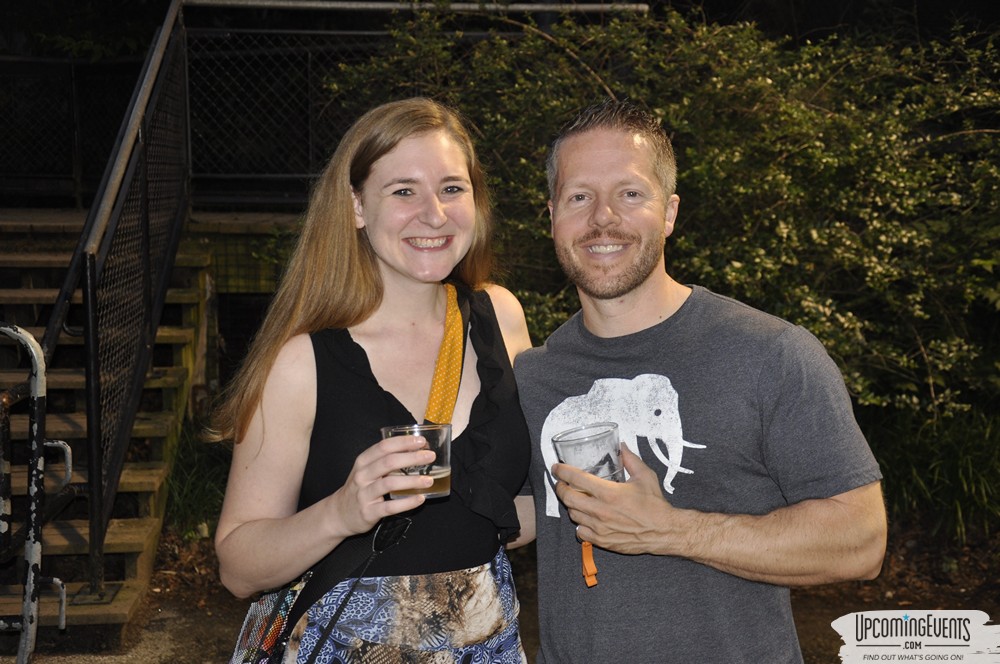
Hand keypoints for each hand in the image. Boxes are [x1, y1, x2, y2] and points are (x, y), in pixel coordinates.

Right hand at [329, 435, 435, 536]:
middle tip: (430, 456)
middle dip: (411, 457)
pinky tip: (420, 499)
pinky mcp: (368, 512)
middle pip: (388, 462)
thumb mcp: (366, 470)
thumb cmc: (360, 488)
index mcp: (363, 462)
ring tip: (429, 480)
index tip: (422, 441)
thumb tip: (415, 450)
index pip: (383, 446)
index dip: (403, 442)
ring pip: (390, 484)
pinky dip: (407, 503)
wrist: (339, 514)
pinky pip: (390, 507)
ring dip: (412, 480)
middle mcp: (362, 476)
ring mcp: (364, 494)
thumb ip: (384, 460)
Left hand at [553, 445, 677, 554]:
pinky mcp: (602, 541)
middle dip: (561, 488)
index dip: (562, 471)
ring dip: (571, 505)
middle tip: (562, 483)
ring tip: (575, 499)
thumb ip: (630, 459)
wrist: (664, 531)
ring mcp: (599, 527)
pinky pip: (580, 532)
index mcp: (609, 492)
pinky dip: (579, 524)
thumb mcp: (645, 476)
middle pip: (568, 497)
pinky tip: (585, 518)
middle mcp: (600, 510)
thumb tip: (621, 446)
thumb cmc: (655, 504)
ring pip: (573, 514)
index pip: (576, 478)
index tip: (556, 468)